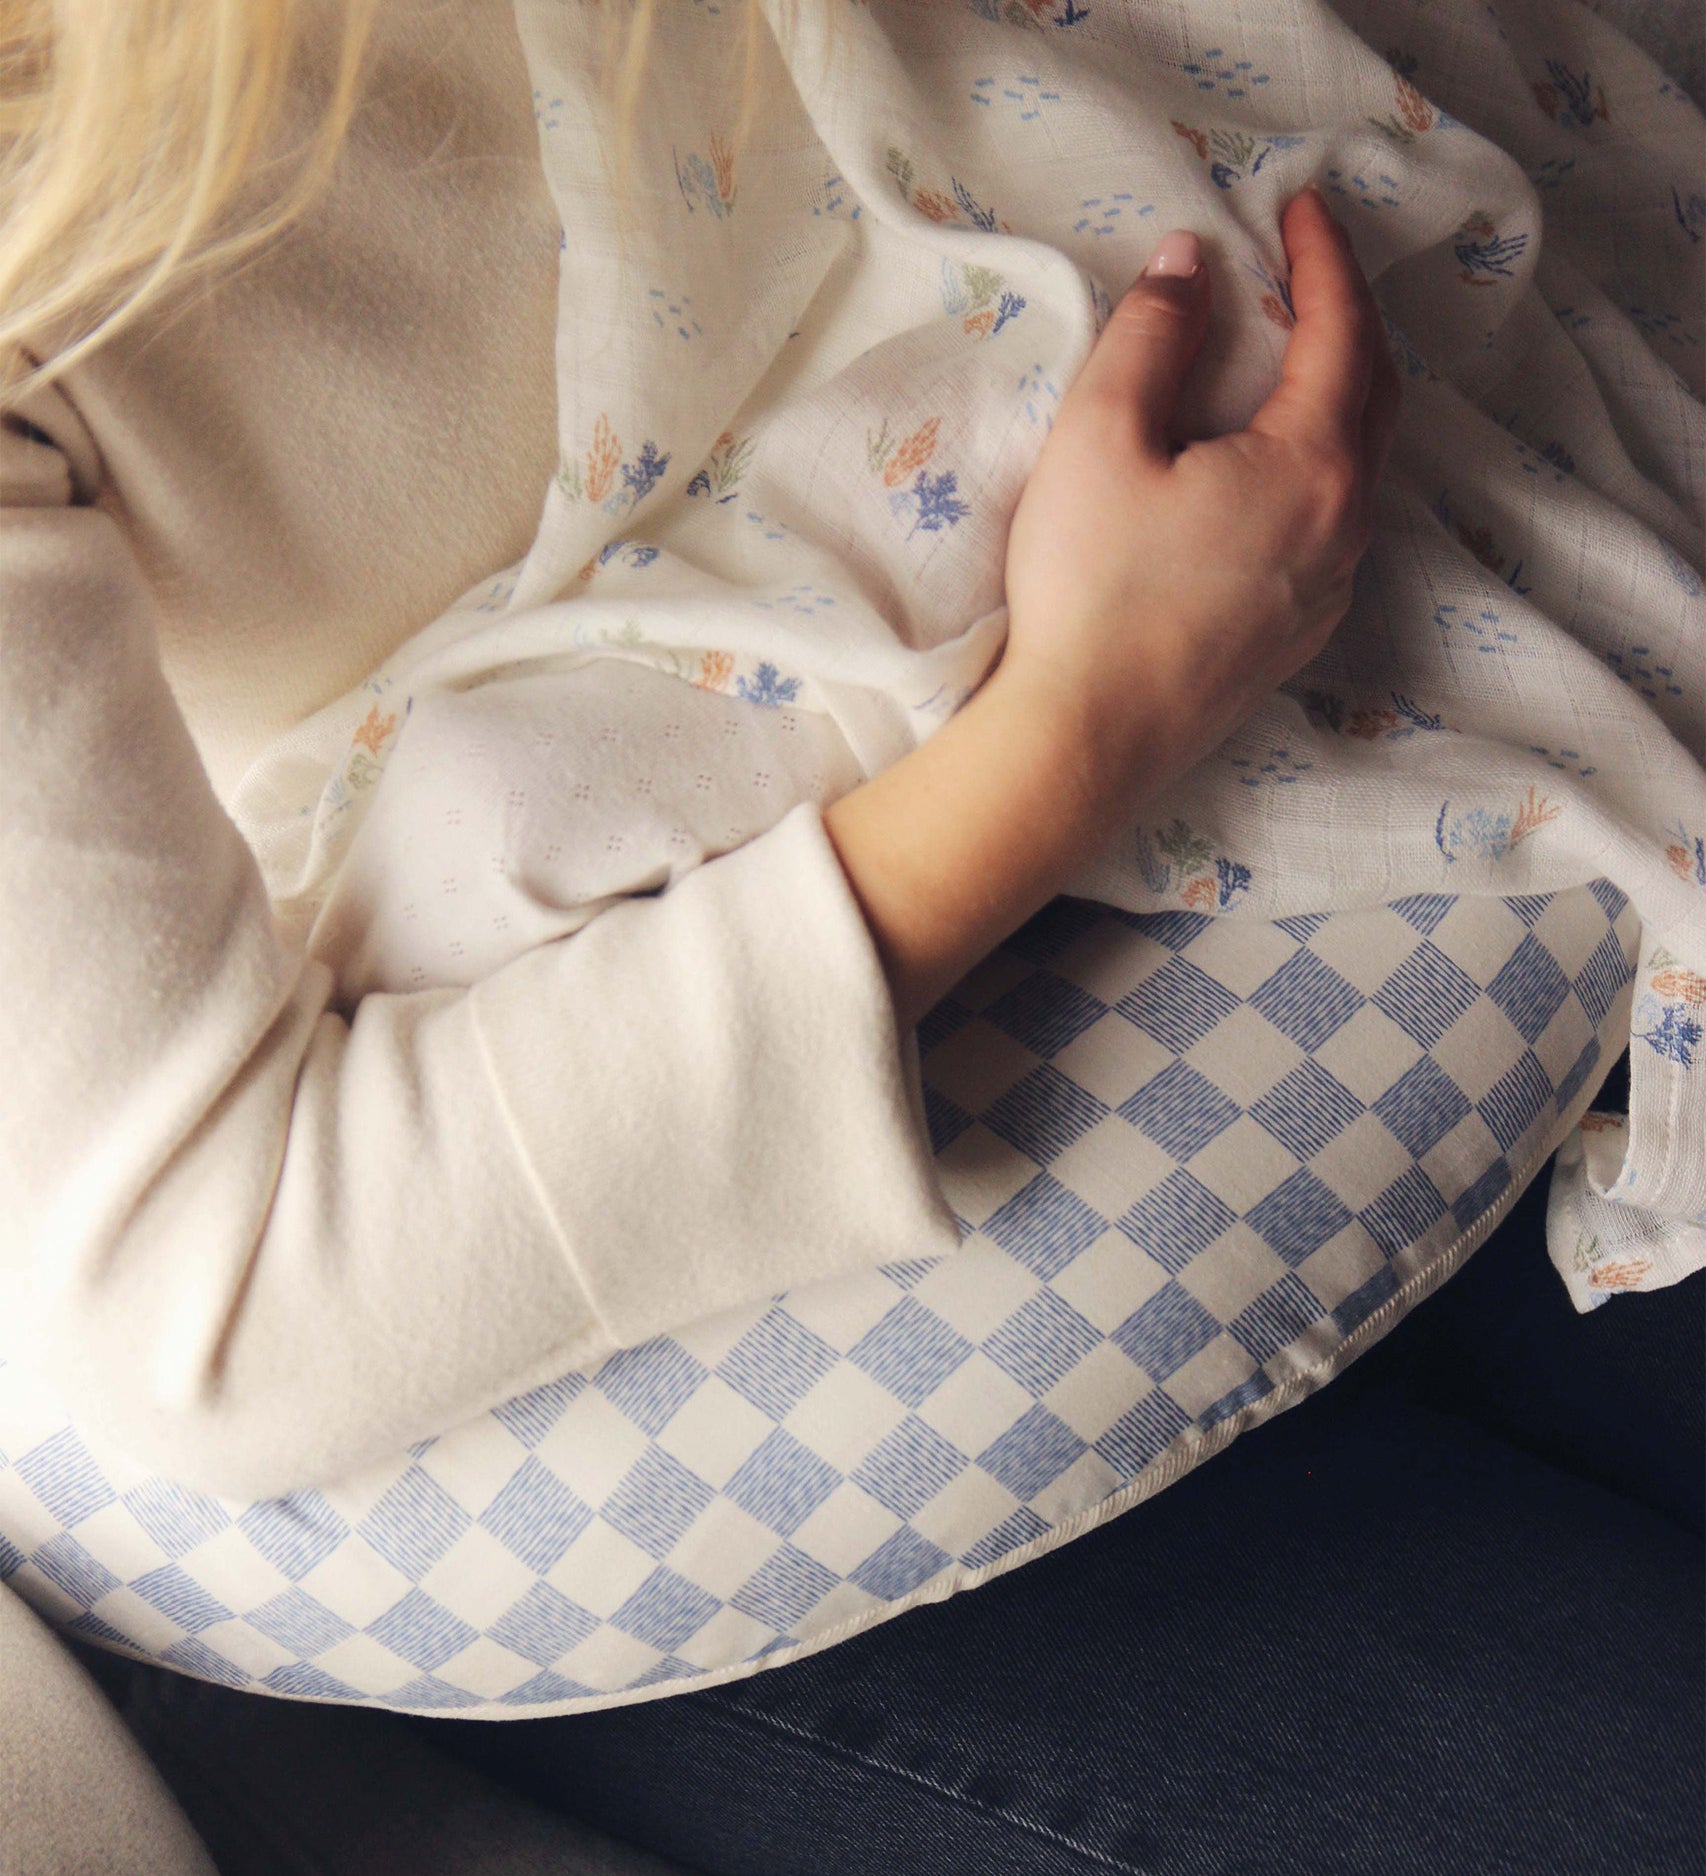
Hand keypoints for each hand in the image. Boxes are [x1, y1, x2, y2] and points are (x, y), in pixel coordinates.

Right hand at [998, 185, 1402, 803]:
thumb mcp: (1100, 437)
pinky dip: (1319, 468)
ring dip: (1339, 397)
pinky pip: (1334, 527)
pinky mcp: (1296, 637)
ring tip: (1291, 361)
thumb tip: (1188, 264)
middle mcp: (1344, 525)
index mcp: (1312, 464)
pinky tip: (1273, 470)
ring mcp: (1328, 589)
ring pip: (1361, 466)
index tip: (1300, 206)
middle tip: (1306, 271)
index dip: (1324, 258)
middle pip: (1376, 394)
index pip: (1343, 331)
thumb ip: (1151, 336)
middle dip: (1350, 320)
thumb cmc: (1089, 588)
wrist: (1086, 738)